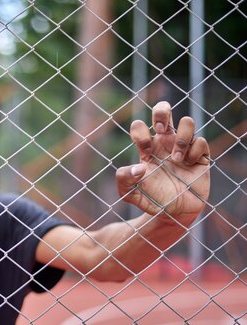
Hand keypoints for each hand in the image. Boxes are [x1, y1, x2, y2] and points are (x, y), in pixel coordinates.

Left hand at [117, 101, 210, 225]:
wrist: (173, 213)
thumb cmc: (150, 199)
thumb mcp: (129, 193)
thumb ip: (124, 180)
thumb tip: (138, 167)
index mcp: (147, 148)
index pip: (139, 127)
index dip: (140, 131)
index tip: (144, 147)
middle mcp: (165, 143)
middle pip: (164, 111)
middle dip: (161, 112)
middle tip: (160, 129)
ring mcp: (183, 147)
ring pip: (187, 122)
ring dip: (181, 138)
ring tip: (175, 158)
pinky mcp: (200, 156)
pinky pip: (201, 142)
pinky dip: (194, 152)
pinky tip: (188, 165)